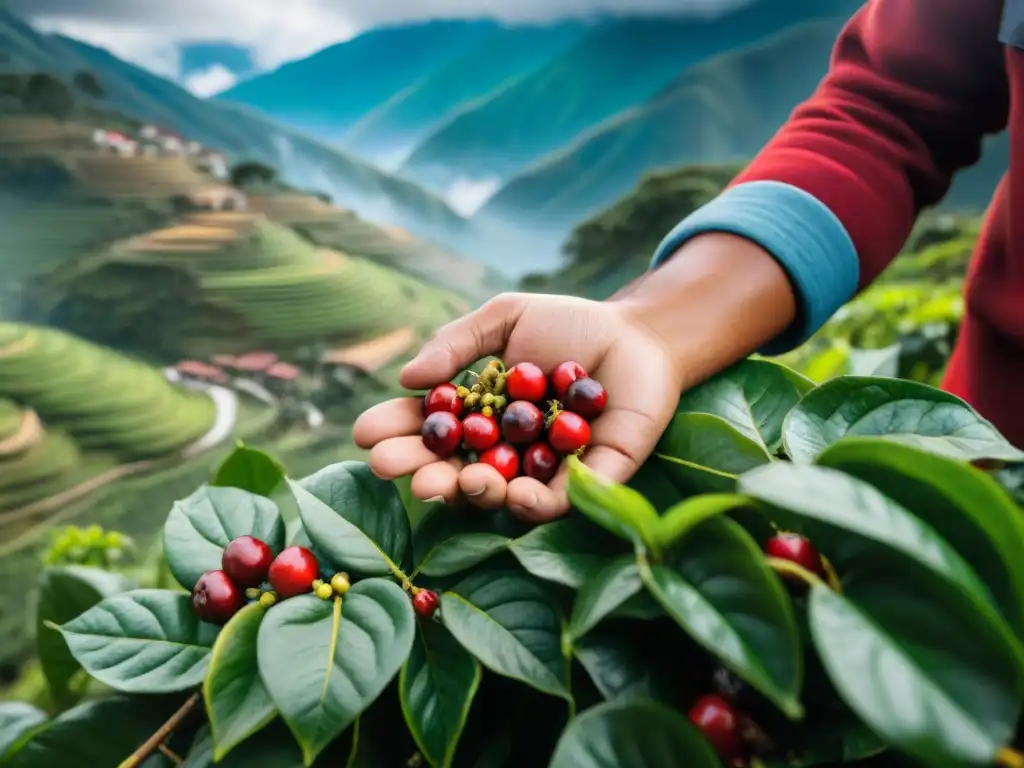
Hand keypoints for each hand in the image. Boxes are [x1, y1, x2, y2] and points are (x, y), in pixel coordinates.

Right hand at [352, 292, 684, 522]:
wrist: (637, 333)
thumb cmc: (568, 325)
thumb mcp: (506, 318)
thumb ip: (458, 343)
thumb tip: (407, 377)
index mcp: (479, 418)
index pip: (429, 432)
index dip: (396, 435)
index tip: (365, 433)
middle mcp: (504, 453)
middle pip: (455, 471)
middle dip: (420, 472)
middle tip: (389, 466)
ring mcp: (544, 470)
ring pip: (500, 494)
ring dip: (471, 491)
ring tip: (451, 480)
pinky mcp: (590, 480)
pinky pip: (559, 501)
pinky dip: (533, 501)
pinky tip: (512, 491)